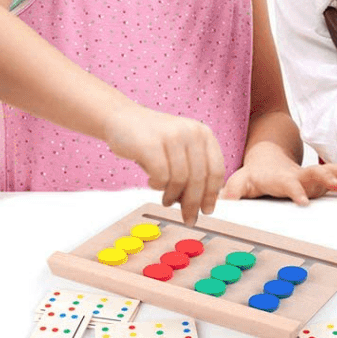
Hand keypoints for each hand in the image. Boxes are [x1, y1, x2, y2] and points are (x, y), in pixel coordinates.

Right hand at [104, 107, 224, 225]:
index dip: (212, 194)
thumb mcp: (180, 148)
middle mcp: (191, 131)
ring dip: (172, 197)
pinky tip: (152, 182)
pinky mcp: (151, 144)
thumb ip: (194, 168)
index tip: (207, 210)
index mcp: (203, 133)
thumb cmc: (152, 139)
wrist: (120, 118)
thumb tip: (203, 202)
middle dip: (193, 203)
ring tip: (166, 200)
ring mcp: (171, 136)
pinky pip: (161, 176)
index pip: (216, 169)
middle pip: (199, 178)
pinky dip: (157, 186)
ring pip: (180, 180)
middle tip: (188, 218)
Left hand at [220, 142, 336, 204]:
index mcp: (281, 179)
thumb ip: (232, 193)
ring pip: (327, 171)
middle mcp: (299, 176)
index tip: (304, 201)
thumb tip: (220, 206)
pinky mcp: (319, 178)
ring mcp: (310, 176)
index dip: (296, 192)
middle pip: (313, 175)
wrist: (266, 160)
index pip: (289, 185)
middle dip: (325, 178)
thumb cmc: (253, 175)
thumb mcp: (240, 182)